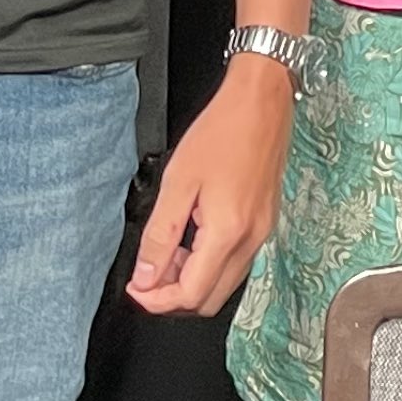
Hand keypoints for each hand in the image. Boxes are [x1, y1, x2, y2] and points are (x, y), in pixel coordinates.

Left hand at [129, 57, 292, 314]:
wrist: (262, 100)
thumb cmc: (223, 130)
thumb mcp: (178, 181)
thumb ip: (160, 235)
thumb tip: (146, 276)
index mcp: (228, 232)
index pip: (190, 294)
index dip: (157, 300)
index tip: (136, 288)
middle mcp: (251, 240)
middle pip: (209, 299)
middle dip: (173, 296)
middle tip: (147, 274)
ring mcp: (262, 232)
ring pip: (224, 284)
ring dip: (192, 280)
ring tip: (166, 251)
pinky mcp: (265, 222)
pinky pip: (236, 262)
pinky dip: (209, 263)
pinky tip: (191, 238)